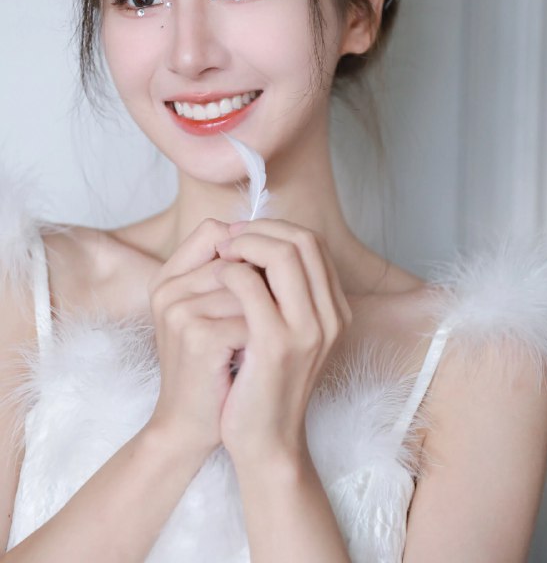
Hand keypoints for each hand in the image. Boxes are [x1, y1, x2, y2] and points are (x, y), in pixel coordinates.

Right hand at [146, 219, 247, 457]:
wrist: (190, 426)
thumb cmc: (211, 366)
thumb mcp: (213, 313)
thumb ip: (228, 272)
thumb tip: (270, 235)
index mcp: (167, 276)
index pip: (212, 230)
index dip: (246, 251)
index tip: (258, 284)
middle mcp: (167, 287)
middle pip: (237, 260)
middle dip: (260, 293)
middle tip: (257, 326)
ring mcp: (179, 310)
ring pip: (250, 289)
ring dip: (264, 318)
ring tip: (251, 346)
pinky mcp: (197, 336)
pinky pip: (253, 319)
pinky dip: (262, 341)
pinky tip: (250, 361)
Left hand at [214, 220, 350, 466]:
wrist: (265, 442)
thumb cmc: (265, 384)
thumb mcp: (286, 334)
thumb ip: (284, 294)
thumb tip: (259, 244)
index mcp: (335, 310)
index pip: (313, 243)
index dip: (275, 229)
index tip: (243, 233)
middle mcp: (331, 316)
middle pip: (303, 240)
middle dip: (261, 228)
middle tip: (229, 237)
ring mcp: (309, 330)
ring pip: (284, 254)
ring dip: (246, 243)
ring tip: (221, 253)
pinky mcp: (278, 344)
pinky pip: (251, 285)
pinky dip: (230, 271)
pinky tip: (214, 279)